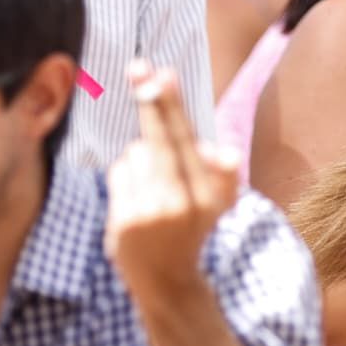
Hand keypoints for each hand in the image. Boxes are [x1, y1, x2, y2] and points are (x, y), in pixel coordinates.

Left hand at [105, 63, 239, 301]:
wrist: (168, 280)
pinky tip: (137, 200)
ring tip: (155, 188)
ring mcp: (150, 212)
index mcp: (209, 192)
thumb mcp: (222, 203)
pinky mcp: (124, 222)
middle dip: (153, 102)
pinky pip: (121, 174)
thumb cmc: (194, 227)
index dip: (171, 106)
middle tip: (140, 65)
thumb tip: (222, 151)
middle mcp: (181, 200)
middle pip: (160, 138)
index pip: (186, 138)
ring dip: (143, 159)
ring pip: (137, 154)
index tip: (162, 75)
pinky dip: (127, 178)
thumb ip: (224, 173)